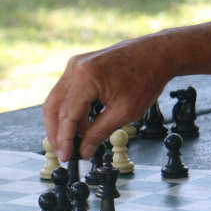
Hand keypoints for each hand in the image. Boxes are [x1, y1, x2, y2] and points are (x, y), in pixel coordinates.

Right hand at [43, 34, 175, 161]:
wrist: (156, 54)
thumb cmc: (146, 78)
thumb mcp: (125, 112)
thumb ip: (99, 133)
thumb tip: (84, 150)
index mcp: (85, 77)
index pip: (66, 114)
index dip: (64, 139)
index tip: (66, 156)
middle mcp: (75, 68)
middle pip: (53, 107)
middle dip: (56, 132)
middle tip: (63, 153)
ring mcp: (74, 66)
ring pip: (56, 100)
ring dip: (61, 123)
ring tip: (72, 142)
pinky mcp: (78, 67)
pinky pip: (66, 93)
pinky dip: (69, 111)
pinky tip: (79, 126)